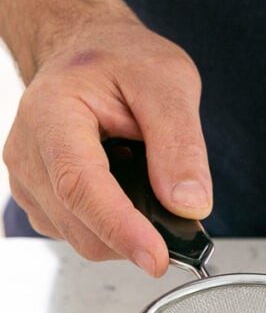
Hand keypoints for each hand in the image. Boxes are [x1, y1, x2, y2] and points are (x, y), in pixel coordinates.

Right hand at [3, 9, 210, 275]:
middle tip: (180, 208)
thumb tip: (189, 204)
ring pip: (85, 240)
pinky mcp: (41, 203)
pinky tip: (127, 189)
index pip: (80, 185)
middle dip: (137, 235)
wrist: (90, 54)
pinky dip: (117, 228)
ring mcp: (29, 182)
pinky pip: (84, 236)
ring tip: (145, 179)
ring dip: (128, 229)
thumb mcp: (168, 83)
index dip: (121, 227)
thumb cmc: (122, 60)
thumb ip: (180, 143)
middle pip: (83, 226)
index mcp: (52, 114)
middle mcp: (28, 153)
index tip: (157, 257)